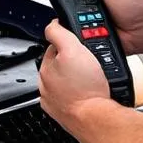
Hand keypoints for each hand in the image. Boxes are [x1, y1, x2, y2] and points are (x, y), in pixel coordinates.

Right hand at [37, 0, 142, 55]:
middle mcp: (87, 2)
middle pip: (62, 4)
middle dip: (65, 7)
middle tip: (76, 6)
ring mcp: (89, 20)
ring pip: (68, 24)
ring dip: (75, 24)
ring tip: (89, 22)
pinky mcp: (93, 38)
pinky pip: (78, 40)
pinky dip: (81, 39)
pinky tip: (90, 35)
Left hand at [38, 19, 112, 135]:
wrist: (96, 119)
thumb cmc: (86, 88)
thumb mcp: (73, 49)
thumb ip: (59, 33)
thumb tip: (53, 24)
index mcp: (45, 68)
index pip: (54, 47)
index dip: (70, 43)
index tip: (81, 46)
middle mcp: (46, 86)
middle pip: (61, 65)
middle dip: (74, 62)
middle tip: (91, 64)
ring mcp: (56, 102)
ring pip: (67, 83)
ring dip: (78, 79)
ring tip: (92, 80)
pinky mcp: (66, 114)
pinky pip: (73, 99)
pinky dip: (81, 95)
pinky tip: (90, 93)